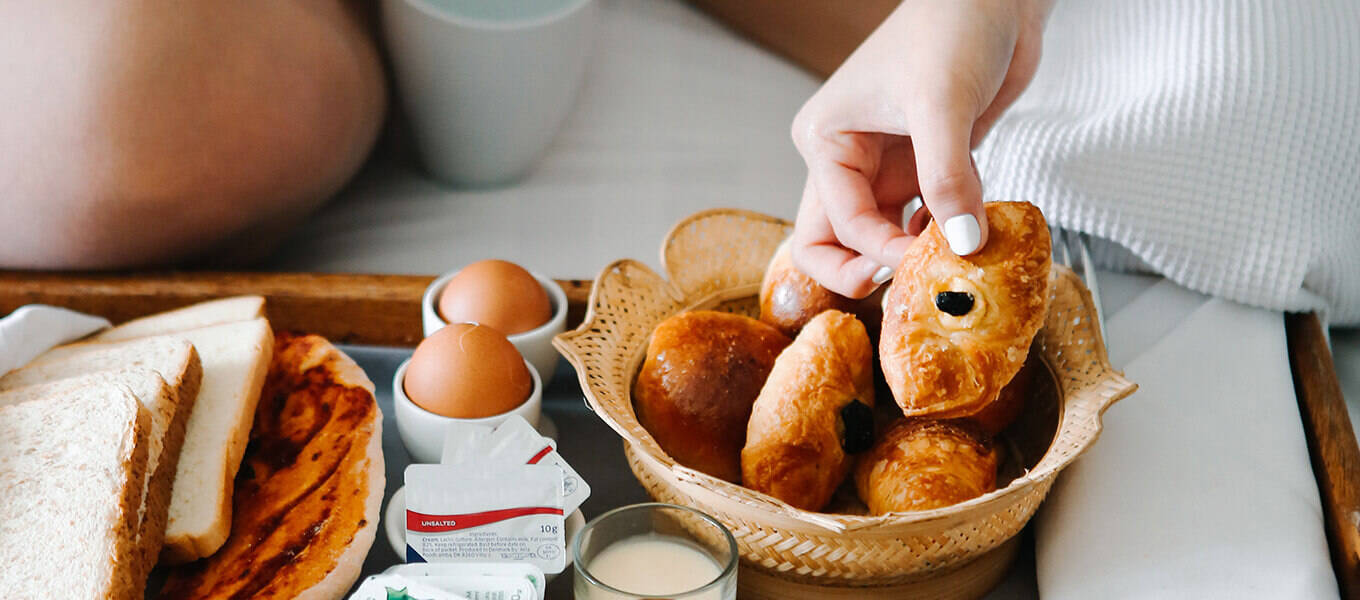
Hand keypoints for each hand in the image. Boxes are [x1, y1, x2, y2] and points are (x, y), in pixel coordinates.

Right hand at [790, 0, 1051, 297]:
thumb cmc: (951, 28)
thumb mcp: (942, 104)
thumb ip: (947, 179)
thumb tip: (962, 245)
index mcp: (826, 140)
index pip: (840, 222)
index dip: (880, 251)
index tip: (924, 261)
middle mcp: (847, 159)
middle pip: (834, 242)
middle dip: (866, 269)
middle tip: (906, 284)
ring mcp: (886, 166)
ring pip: (880, 236)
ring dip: (912, 255)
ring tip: (950, 262)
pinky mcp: (925, 168)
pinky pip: (925, 218)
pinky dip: (946, 232)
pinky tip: (972, 227)